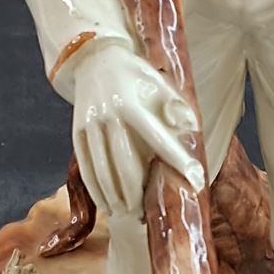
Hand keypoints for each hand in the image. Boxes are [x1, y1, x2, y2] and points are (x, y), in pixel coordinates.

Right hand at [68, 41, 204, 215]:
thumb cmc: (136, 75)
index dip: (179, 162)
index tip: (197, 181)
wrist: (95, 59)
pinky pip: (87, 167)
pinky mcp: (77, 132)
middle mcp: (109, 115)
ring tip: (130, 214)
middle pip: (125, 163)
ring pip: (103, 170)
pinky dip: (97, 189)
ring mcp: (90, 125)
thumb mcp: (161, 82)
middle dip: (139, 192)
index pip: (160, 140)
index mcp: (132, 103)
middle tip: (150, 213)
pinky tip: (107, 205)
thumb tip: (191, 128)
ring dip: (117, 197)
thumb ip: (178, 106)